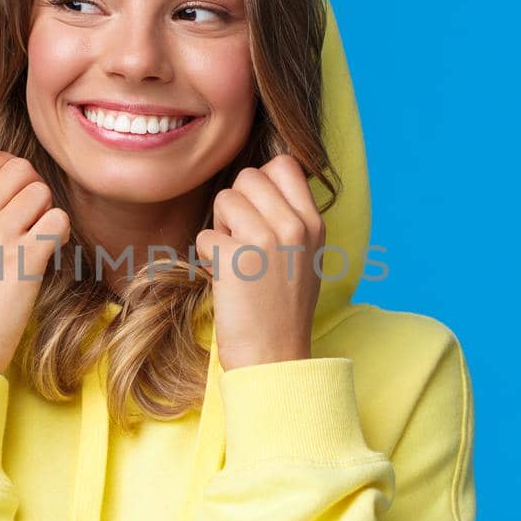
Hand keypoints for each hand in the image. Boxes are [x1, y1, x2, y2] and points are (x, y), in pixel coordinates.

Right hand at [0, 147, 70, 373]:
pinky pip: (58, 220)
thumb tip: (3, 183)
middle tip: (30, 220)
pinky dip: (60, 234)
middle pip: (21, 169)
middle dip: (33, 190)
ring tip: (36, 240)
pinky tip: (47, 253)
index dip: (11, 169)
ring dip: (46, 214)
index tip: (14, 196)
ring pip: (42, 192)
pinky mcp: (24, 259)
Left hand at [195, 154, 324, 370]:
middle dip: (236, 205)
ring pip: (224, 199)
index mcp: (314, 223)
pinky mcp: (238, 259)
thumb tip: (262, 178)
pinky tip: (225, 281)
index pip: (284, 164)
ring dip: (221, 229)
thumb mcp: (304, 255)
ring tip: (236, 261)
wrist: (275, 357)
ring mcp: (268, 240)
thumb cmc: (282, 308)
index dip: (262, 182)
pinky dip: (208, 258)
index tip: (258, 213)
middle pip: (248, 177)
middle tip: (243, 241)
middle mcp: (295, 226)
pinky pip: (206, 235)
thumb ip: (290, 217)